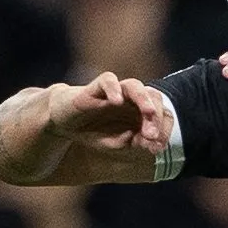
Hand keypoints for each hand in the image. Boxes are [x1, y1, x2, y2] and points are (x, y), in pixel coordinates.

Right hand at [47, 72, 169, 155]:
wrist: (64, 122)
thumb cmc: (93, 130)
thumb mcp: (114, 143)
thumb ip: (133, 143)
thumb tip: (150, 144)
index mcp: (140, 110)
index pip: (160, 112)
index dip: (164, 128)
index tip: (159, 147)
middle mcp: (131, 97)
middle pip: (152, 98)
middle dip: (156, 117)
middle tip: (152, 136)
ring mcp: (115, 90)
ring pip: (134, 85)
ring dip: (143, 99)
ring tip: (148, 113)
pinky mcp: (96, 86)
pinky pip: (107, 80)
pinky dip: (114, 88)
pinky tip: (117, 101)